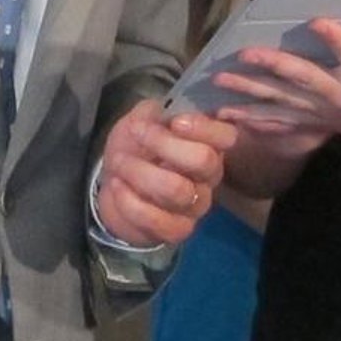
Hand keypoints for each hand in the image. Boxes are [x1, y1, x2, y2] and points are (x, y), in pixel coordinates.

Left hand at [95, 99, 234, 245]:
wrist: (114, 186)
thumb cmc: (134, 149)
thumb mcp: (140, 121)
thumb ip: (154, 112)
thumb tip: (164, 110)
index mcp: (207, 145)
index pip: (226, 136)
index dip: (203, 127)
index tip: (174, 122)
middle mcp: (209, 177)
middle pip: (204, 160)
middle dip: (163, 143)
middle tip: (136, 134)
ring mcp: (196, 206)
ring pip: (177, 190)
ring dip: (139, 171)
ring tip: (118, 162)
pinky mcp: (177, 230)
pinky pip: (158, 219)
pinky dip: (130, 201)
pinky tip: (117, 186)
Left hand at [216, 11, 340, 166]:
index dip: (337, 39)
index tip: (317, 20)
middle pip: (305, 81)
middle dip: (274, 67)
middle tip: (247, 55)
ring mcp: (330, 114)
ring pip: (284, 102)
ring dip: (250, 94)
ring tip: (220, 85)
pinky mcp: (322, 122)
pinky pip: (283, 122)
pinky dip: (255, 118)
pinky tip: (227, 114)